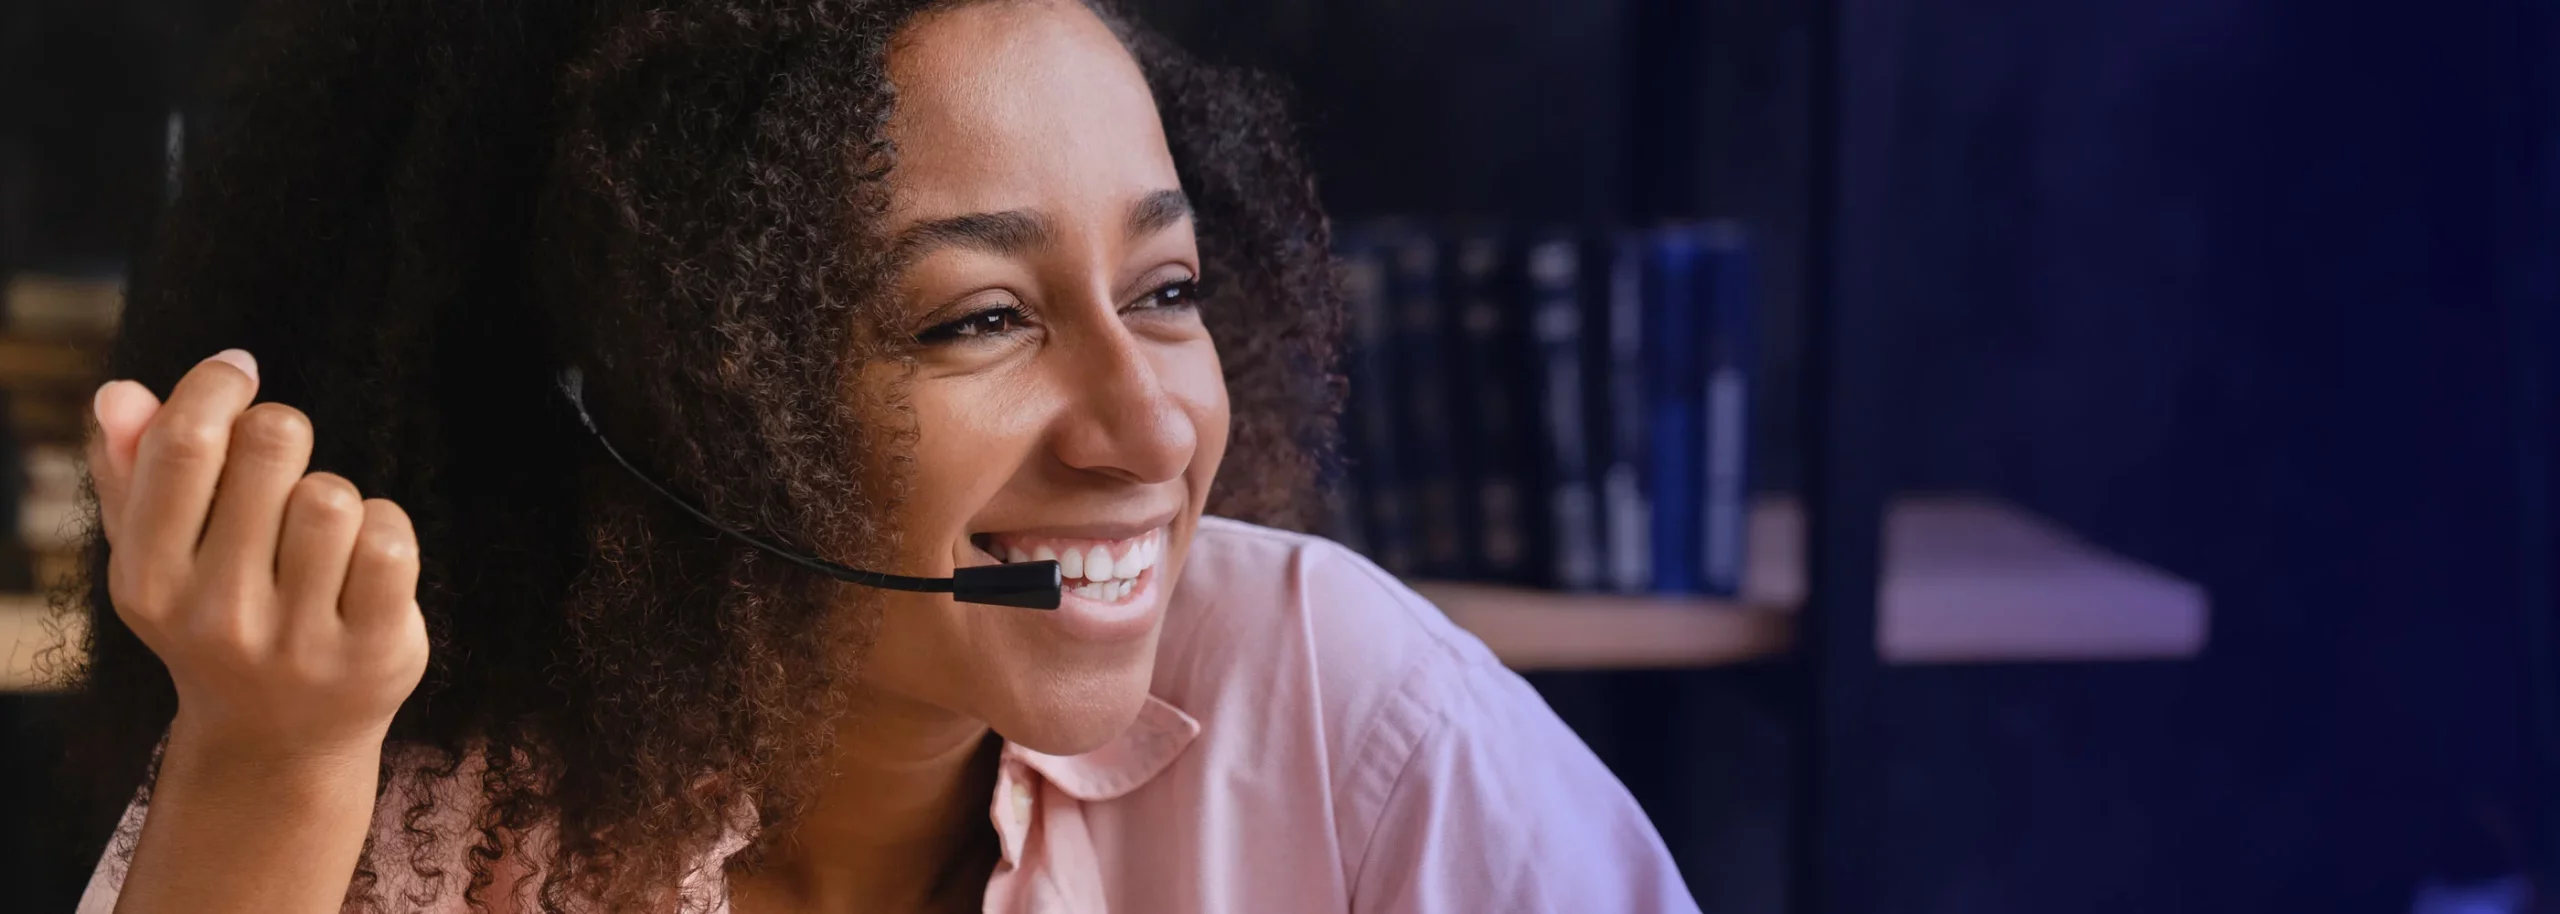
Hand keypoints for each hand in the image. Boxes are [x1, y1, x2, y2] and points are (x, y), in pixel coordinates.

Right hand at [89, 350, 427, 757]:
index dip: (217, 385)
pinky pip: (391, 539)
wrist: (280, 740)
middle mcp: (217, 615)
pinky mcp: (372, 652)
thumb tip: (120, 392)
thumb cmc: (217, 615)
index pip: (184, 444)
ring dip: (335, 496)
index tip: (239, 371)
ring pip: (334, 494)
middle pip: (271, 445)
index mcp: (149, 581)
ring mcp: (297, 640)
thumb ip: (131, 471)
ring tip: (317, 536)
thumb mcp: (159, 556)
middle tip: (280, 469)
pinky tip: (362, 563)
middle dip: (282, 435)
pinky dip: (385, 529)